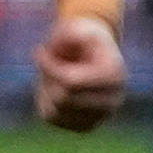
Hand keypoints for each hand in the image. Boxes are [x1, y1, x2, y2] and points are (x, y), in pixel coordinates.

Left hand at [30, 9, 128, 132]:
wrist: (97, 53)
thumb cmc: (84, 37)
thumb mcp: (77, 26)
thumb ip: (67, 33)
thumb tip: (52, 50)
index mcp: (113, 76)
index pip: (71, 82)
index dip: (50, 67)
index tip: (38, 51)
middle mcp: (111, 102)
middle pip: (62, 99)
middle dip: (48, 78)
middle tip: (47, 61)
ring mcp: (100, 118)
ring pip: (54, 111)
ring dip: (45, 90)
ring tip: (52, 73)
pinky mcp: (85, 127)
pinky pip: (51, 118)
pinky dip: (46, 100)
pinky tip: (54, 86)